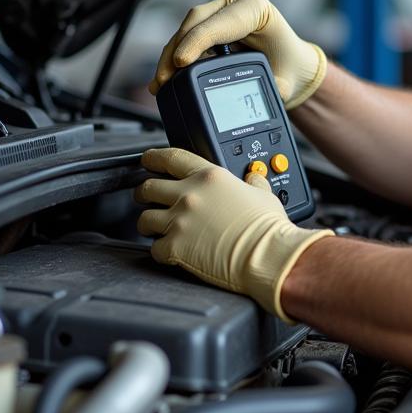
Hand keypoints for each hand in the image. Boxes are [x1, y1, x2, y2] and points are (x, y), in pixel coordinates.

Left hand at [135, 148, 332, 320]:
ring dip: (149, 224)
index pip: (171, 158)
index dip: (154, 158)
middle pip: (148, 187)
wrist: (266, 254)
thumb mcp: (264, 194)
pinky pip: (154, 249)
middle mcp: (189, 196)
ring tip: (158, 230)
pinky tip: (172, 252)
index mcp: (209, 178)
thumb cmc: (267, 228)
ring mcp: (179, 222)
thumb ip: (254, 182)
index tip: (149, 160)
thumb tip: (253, 177)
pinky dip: (161, 251)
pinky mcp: (175, 248)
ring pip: (144, 219)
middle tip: (149, 199)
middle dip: (145, 193)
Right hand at [148, 0, 327, 109]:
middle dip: (176, 50)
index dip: (197, 41)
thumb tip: (249, 100)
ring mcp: (218, 15)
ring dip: (170, 56)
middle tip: (165, 78)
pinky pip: (186, 40)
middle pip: (195, 22)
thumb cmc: (289, 66)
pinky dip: (174, 58)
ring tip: (161, 83)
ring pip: (186, 30)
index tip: (181, 61)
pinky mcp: (208, 28)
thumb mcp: (285, 81)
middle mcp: (233, 6)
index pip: (220, 22)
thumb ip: (272, 89)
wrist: (291, 67)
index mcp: (255, 8)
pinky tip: (165, 78)